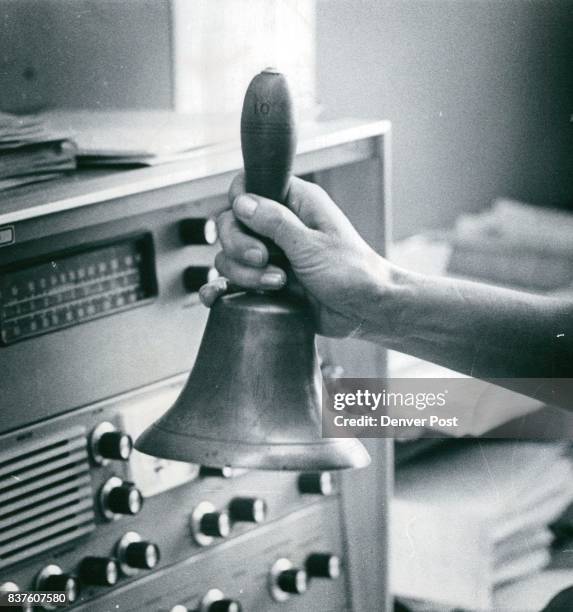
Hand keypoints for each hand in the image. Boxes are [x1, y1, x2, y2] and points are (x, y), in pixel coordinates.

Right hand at [200, 173, 393, 337]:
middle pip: (230, 223)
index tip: (245, 220)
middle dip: (240, 244)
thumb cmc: (352, 272)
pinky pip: (234, 279)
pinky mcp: (265, 280)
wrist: (364, 310)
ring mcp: (270, 254)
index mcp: (295, 203)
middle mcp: (279, 225)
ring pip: (229, 255)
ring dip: (246, 272)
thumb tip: (242, 202)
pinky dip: (230, 286)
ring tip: (278, 282)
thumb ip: (275, 222)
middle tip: (264, 259)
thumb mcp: (313, 245)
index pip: (249, 186)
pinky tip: (236, 294)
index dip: (239, 201)